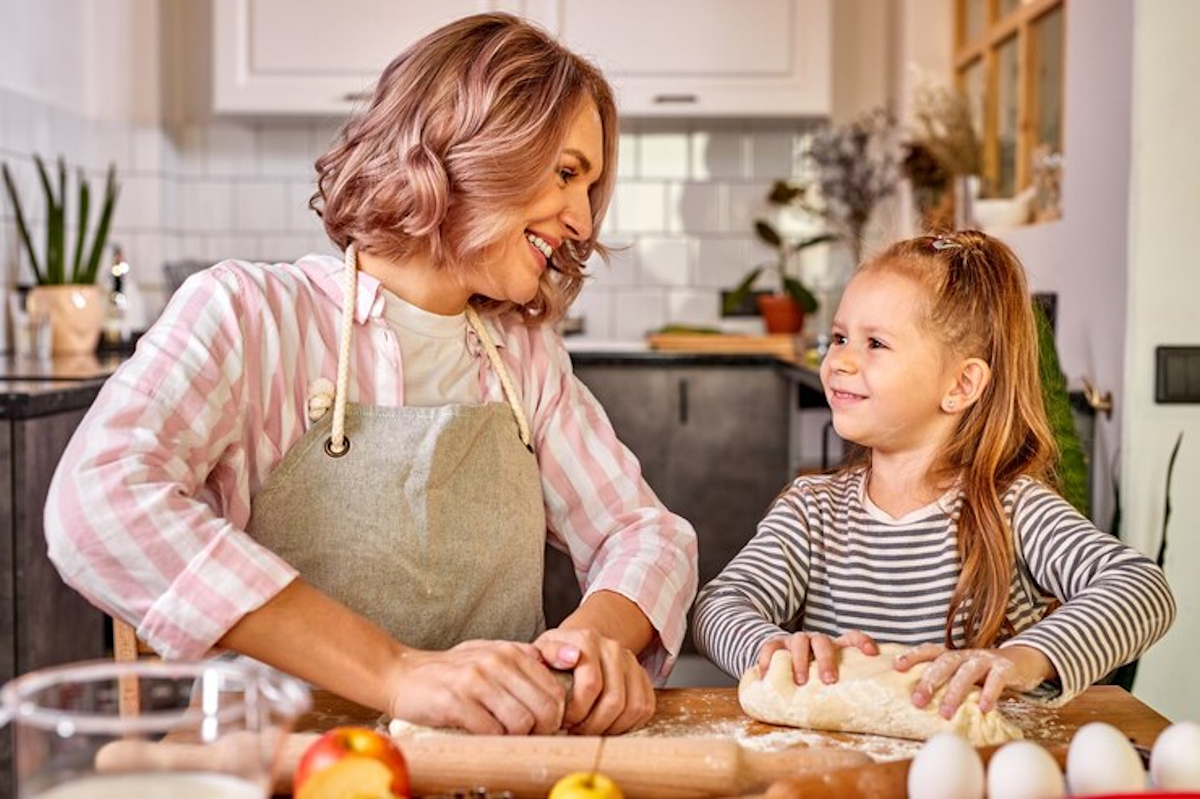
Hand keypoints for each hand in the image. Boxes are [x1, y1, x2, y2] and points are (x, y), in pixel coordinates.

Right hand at [385, 639, 566, 734]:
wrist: (404, 674)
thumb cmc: (453, 669)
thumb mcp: (492, 653)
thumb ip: (529, 657)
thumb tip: (574, 658)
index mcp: (510, 651)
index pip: (554, 688)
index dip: (557, 714)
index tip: (546, 724)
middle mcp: (495, 662)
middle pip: (544, 707)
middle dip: (543, 729)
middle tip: (531, 735)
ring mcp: (475, 681)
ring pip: (520, 722)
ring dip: (518, 737)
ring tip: (507, 735)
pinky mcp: (455, 702)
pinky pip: (491, 731)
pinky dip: (493, 739)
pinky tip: (485, 734)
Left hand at [534, 627, 653, 734]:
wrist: (575, 648)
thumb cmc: (554, 658)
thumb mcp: (541, 653)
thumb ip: (549, 655)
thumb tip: (572, 657)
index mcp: (587, 640)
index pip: (592, 684)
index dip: (577, 712)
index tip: (563, 721)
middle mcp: (613, 647)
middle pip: (614, 700)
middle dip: (593, 725)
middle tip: (576, 731)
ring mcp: (631, 661)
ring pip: (633, 707)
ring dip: (611, 728)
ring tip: (590, 730)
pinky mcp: (642, 676)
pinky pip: (645, 708)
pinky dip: (628, 725)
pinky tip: (607, 726)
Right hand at [756, 631, 878, 684]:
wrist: (782, 662)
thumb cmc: (813, 677)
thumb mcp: (827, 679)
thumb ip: (840, 689)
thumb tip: (861, 716)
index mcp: (834, 647)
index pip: (851, 637)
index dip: (862, 642)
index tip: (872, 653)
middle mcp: (815, 640)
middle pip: (823, 642)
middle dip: (826, 660)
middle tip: (829, 680)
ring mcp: (795, 640)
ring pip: (799, 641)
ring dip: (800, 660)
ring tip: (800, 681)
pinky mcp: (776, 643)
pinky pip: (771, 645)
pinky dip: (769, 658)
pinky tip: (767, 673)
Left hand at [895, 643, 1053, 717]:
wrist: (1024, 661)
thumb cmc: (986, 673)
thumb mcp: (965, 674)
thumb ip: (949, 684)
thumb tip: (920, 705)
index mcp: (954, 656)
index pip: (930, 651)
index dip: (913, 656)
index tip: (896, 667)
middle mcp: (967, 654)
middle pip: (945, 662)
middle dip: (929, 681)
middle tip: (917, 701)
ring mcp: (986, 659)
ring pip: (967, 672)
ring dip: (955, 692)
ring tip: (946, 713)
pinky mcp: (1006, 667)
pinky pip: (997, 679)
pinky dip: (989, 692)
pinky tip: (983, 708)